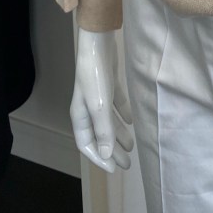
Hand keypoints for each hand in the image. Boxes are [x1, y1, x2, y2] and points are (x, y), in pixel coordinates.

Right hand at [70, 27, 134, 172]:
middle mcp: (88, 109)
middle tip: (127, 164)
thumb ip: (103, 130)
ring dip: (119, 135)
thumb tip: (106, 154)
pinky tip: (132, 122)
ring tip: (132, 147)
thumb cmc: (95, 76)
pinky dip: (123, 115)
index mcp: (80, 116)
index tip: (114, 169)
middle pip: (99, 136)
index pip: (87, 145)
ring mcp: (98, 97)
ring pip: (109, 123)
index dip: (99, 158)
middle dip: (112, 151)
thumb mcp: (99, 106)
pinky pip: (116, 106)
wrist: (98, 43)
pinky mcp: (109, 86)